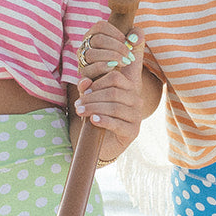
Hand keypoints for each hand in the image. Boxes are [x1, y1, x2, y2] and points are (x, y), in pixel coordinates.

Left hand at [73, 23, 145, 159]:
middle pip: (114, 86)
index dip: (104, 71)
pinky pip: (117, 122)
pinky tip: (93, 121)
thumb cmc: (98, 115)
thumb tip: (83, 80)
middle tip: (79, 101)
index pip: (119, 70)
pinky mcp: (132, 132)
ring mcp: (135, 116)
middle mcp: (135, 98)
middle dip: (94, 93)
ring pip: (113, 103)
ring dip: (93, 106)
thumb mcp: (93, 96)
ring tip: (80, 110)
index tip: (88, 79)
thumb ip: (89, 84)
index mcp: (128, 85)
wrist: (103, 146)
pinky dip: (103, 120)